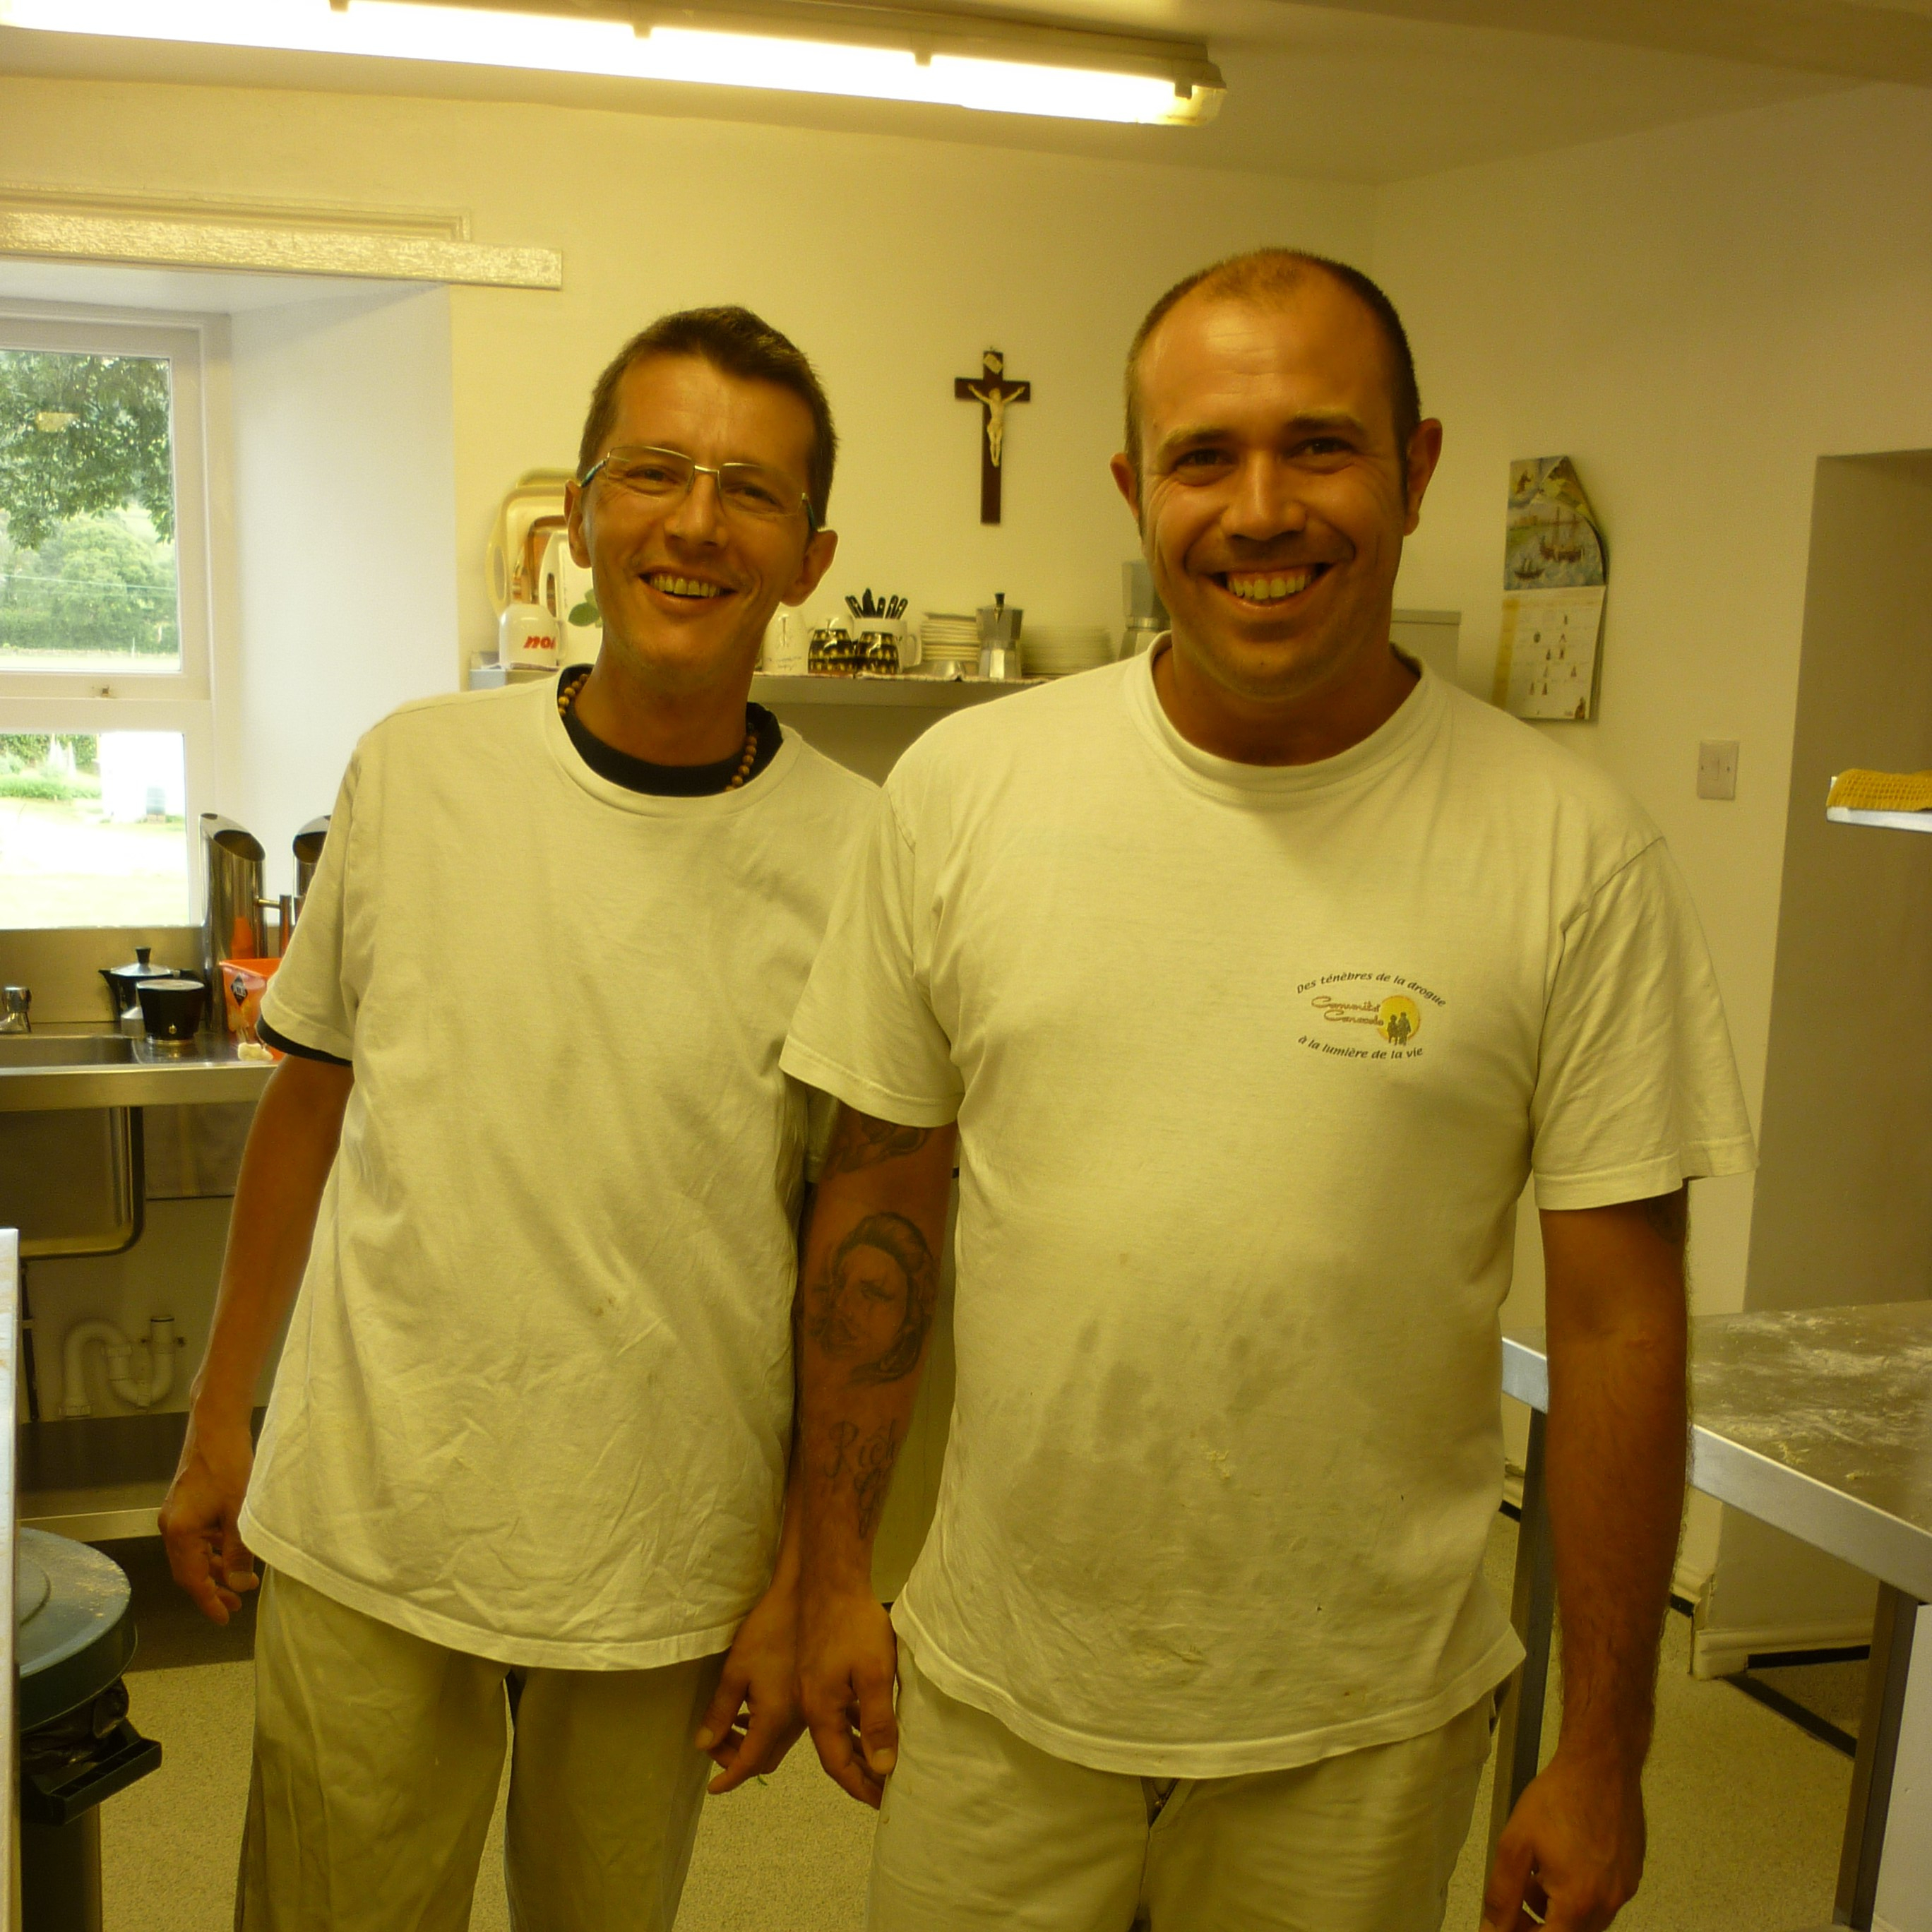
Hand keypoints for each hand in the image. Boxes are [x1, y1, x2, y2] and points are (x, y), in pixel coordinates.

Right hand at [157, 1409, 259, 1624]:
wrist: (217, 1426)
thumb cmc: (229, 1465)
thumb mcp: (239, 1512)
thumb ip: (238, 1551)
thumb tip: (239, 1587)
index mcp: (179, 1532)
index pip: (191, 1580)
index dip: (208, 1601)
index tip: (224, 1619)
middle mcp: (172, 1526)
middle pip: (189, 1570)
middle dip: (212, 1589)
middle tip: (235, 1605)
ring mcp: (177, 1514)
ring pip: (195, 1554)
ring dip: (216, 1568)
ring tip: (241, 1582)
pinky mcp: (187, 1503)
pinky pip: (198, 1537)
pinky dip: (215, 1549)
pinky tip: (233, 1552)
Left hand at [694, 1580, 806, 1794]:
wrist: (804, 1602)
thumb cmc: (767, 1634)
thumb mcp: (735, 1672)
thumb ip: (719, 1713)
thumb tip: (704, 1745)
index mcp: (775, 1719)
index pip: (750, 1764)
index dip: (729, 1778)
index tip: (712, 1788)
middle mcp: (794, 1723)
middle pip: (763, 1760)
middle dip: (736, 1760)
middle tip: (714, 1743)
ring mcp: (804, 1712)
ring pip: (774, 1746)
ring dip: (749, 1744)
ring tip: (727, 1724)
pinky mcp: (807, 1699)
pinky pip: (783, 1730)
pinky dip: (762, 1731)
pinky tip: (748, 1708)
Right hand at [798, 1581, 897, 1807]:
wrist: (828, 1579)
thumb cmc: (854, 1625)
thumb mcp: (875, 1674)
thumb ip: (878, 1721)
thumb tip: (883, 1769)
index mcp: (819, 1710)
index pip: (838, 1764)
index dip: (860, 1787)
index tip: (882, 1803)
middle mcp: (809, 1703)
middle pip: (832, 1752)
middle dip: (858, 1775)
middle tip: (886, 1791)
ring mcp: (811, 1686)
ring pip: (833, 1731)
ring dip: (856, 1750)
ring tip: (881, 1765)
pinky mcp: (818, 1669)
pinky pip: (835, 1709)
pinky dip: (852, 1724)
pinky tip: (868, 1724)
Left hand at [1482, 1749, 1646, 1931]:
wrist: (1601, 1764)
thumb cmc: (1557, 1798)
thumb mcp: (1515, 1844)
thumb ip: (1502, 1896)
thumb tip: (1491, 1930)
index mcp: (1579, 1902)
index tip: (1510, 1923)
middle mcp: (1608, 1904)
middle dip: (1539, 1925)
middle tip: (1515, 1904)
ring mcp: (1624, 1890)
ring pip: (1586, 1919)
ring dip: (1558, 1910)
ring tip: (1535, 1876)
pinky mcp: (1632, 1875)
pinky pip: (1602, 1899)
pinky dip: (1579, 1894)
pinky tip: (1561, 1863)